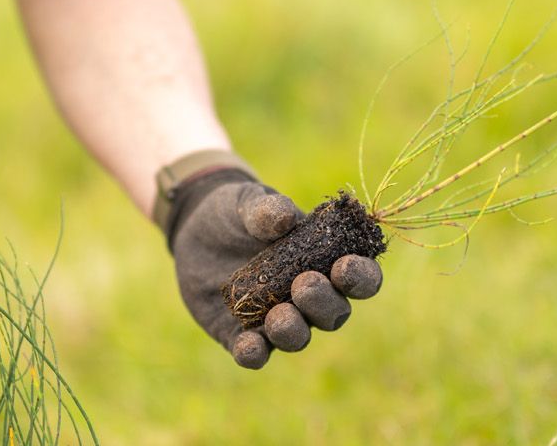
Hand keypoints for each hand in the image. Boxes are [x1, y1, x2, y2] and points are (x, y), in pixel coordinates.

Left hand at [156, 151, 383, 368]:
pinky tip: (249, 346)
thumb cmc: (237, 213)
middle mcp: (308, 298)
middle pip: (333, 313)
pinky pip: (255, 353)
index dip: (361, 277)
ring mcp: (277, 319)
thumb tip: (286, 218)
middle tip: (303, 285)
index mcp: (325, 262)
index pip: (360, 277)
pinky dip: (254, 353)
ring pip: (299, 337)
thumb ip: (267, 209)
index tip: (345, 267)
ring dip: (294, 331)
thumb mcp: (248, 203)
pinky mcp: (242, 335)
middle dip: (323, 303)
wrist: (195, 230)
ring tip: (278, 315)